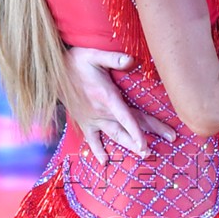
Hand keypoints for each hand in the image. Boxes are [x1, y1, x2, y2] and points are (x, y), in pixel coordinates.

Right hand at [62, 46, 176, 164]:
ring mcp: (92, 119)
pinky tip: (105, 162)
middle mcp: (101, 112)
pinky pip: (92, 139)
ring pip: (115, 135)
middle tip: (167, 142)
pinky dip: (98, 151)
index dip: (137, 132)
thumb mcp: (93, 55)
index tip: (146, 145)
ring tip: (143, 154)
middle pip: (128, 127)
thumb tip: (132, 60)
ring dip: (129, 145)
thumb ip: (113, 58)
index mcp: (106, 97)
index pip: (126, 118)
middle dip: (146, 137)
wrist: (51, 72)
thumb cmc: (75, 61)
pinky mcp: (84, 122)